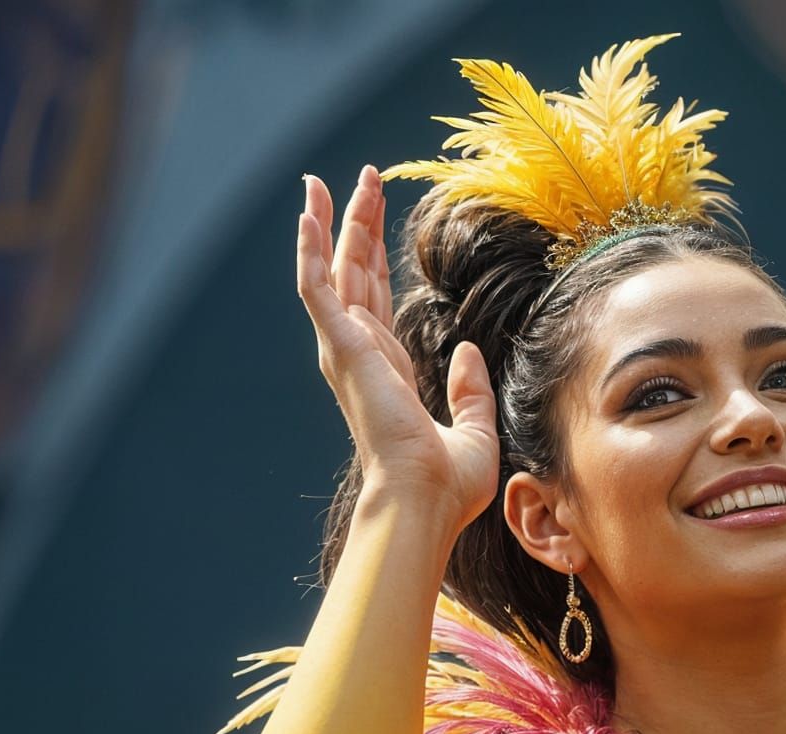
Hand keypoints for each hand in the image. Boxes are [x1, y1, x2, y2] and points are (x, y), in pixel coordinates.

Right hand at [297, 168, 499, 533]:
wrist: (424, 500)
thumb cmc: (447, 486)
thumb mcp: (475, 431)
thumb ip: (471, 391)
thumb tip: (467, 350)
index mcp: (388, 376)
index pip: (376, 304)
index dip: (375, 261)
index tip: (376, 222)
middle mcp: (362, 360)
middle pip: (354, 277)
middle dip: (355, 227)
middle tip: (360, 181)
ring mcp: (348, 353)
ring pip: (334, 272)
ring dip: (330, 225)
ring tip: (325, 181)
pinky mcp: (342, 348)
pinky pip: (319, 287)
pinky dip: (311, 250)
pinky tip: (310, 213)